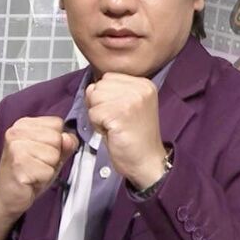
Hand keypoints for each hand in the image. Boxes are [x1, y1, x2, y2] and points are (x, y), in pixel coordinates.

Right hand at [0, 116, 77, 239]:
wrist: (7, 196)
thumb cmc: (28, 174)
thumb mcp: (50, 155)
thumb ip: (63, 145)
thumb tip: (70, 138)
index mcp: (22, 125)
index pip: (57, 123)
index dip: (57, 141)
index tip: (42, 152)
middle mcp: (16, 132)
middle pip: (57, 138)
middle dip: (53, 156)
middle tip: (37, 165)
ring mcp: (15, 147)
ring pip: (54, 155)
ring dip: (48, 168)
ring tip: (34, 172)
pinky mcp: (18, 164)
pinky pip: (48, 170)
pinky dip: (43, 179)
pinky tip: (31, 180)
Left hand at [86, 73, 168, 188]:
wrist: (147, 161)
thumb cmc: (134, 136)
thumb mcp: (129, 104)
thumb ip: (114, 91)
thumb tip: (91, 87)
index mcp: (143, 83)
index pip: (107, 77)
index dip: (104, 96)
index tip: (118, 112)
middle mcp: (139, 88)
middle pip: (98, 87)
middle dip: (99, 105)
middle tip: (115, 121)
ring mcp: (131, 100)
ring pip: (93, 98)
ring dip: (97, 115)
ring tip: (114, 126)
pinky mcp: (120, 113)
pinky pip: (93, 113)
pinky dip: (97, 125)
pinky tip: (112, 132)